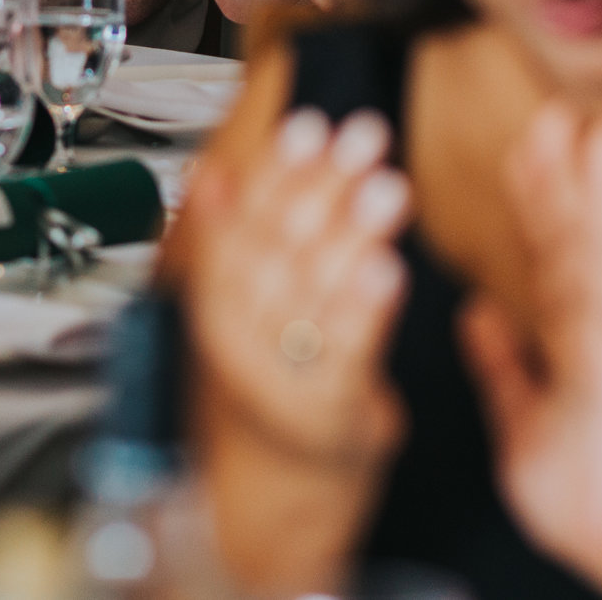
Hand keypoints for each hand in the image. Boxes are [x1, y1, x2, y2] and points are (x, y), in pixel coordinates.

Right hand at [188, 108, 409, 468]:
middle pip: (282, 247)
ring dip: (353, 233)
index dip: (276, 170)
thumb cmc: (273, 373)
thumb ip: (232, 237)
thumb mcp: (244, 302)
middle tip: (363, 136)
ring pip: (315, 291)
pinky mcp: (325, 409)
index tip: (308, 124)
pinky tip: (390, 269)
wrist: (281, 476)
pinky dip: (366, 308)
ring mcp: (279, 373)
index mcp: (216, 299)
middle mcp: (240, 334)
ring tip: (387, 186)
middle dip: (326, 184)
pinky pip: (345, 350)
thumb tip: (211, 174)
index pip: (243, 222)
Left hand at [458, 108, 601, 598]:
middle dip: (568, 175)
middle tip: (558, 113)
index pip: (547, 252)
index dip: (535, 198)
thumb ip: (501, 363)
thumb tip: (478, 314)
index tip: (524, 146)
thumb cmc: (580, 491)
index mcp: (568, 338)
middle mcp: (598, 329)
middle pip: (579, 236)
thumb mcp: (518, 417)